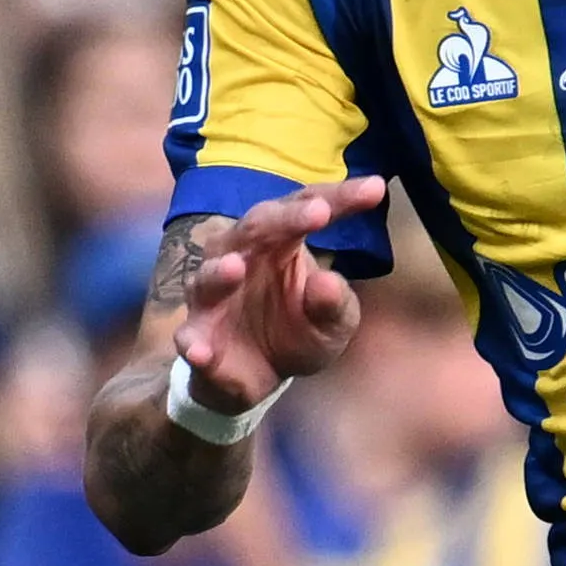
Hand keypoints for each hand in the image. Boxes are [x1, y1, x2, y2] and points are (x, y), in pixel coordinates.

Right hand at [175, 180, 376, 413]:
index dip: (340, 198)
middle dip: (286, 218)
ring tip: (235, 268)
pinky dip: (194, 344)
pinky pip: (189, 337)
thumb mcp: (333, 322)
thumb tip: (328, 284)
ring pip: (208, 277)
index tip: (375, 189)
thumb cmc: (300, 329)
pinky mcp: (197, 336)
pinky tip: (202, 353)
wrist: (262, 375)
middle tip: (318, 211)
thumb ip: (335, 304)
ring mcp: (213, 296)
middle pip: (257, 226)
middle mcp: (241, 256)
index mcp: (281, 243)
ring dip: (219, 272)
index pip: (309, 208)